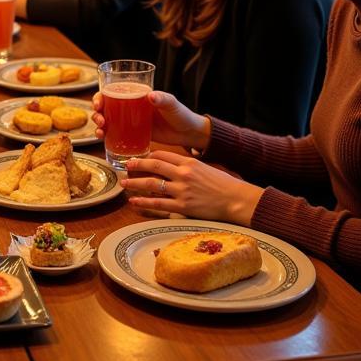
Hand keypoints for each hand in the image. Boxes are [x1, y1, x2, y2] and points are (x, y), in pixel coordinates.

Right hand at [91, 90, 210, 150]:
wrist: (188, 134)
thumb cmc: (181, 114)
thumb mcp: (172, 104)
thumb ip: (163, 99)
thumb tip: (151, 95)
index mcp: (136, 95)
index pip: (113, 92)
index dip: (101, 96)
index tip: (98, 104)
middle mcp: (130, 107)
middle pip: (106, 107)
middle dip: (97, 113)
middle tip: (100, 121)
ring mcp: (130, 121)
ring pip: (108, 121)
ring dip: (99, 125)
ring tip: (100, 133)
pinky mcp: (133, 134)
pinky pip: (116, 134)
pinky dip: (107, 136)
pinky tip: (104, 140)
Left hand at [120, 150, 262, 224]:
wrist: (236, 200)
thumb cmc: (223, 184)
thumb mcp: (204, 167)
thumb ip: (187, 165)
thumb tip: (171, 166)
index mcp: (189, 161)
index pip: (162, 154)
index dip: (148, 155)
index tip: (140, 158)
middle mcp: (183, 173)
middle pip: (154, 165)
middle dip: (137, 164)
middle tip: (126, 165)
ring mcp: (182, 190)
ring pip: (152, 184)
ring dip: (135, 183)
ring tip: (124, 183)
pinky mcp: (183, 207)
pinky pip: (158, 204)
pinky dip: (144, 202)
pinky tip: (134, 201)